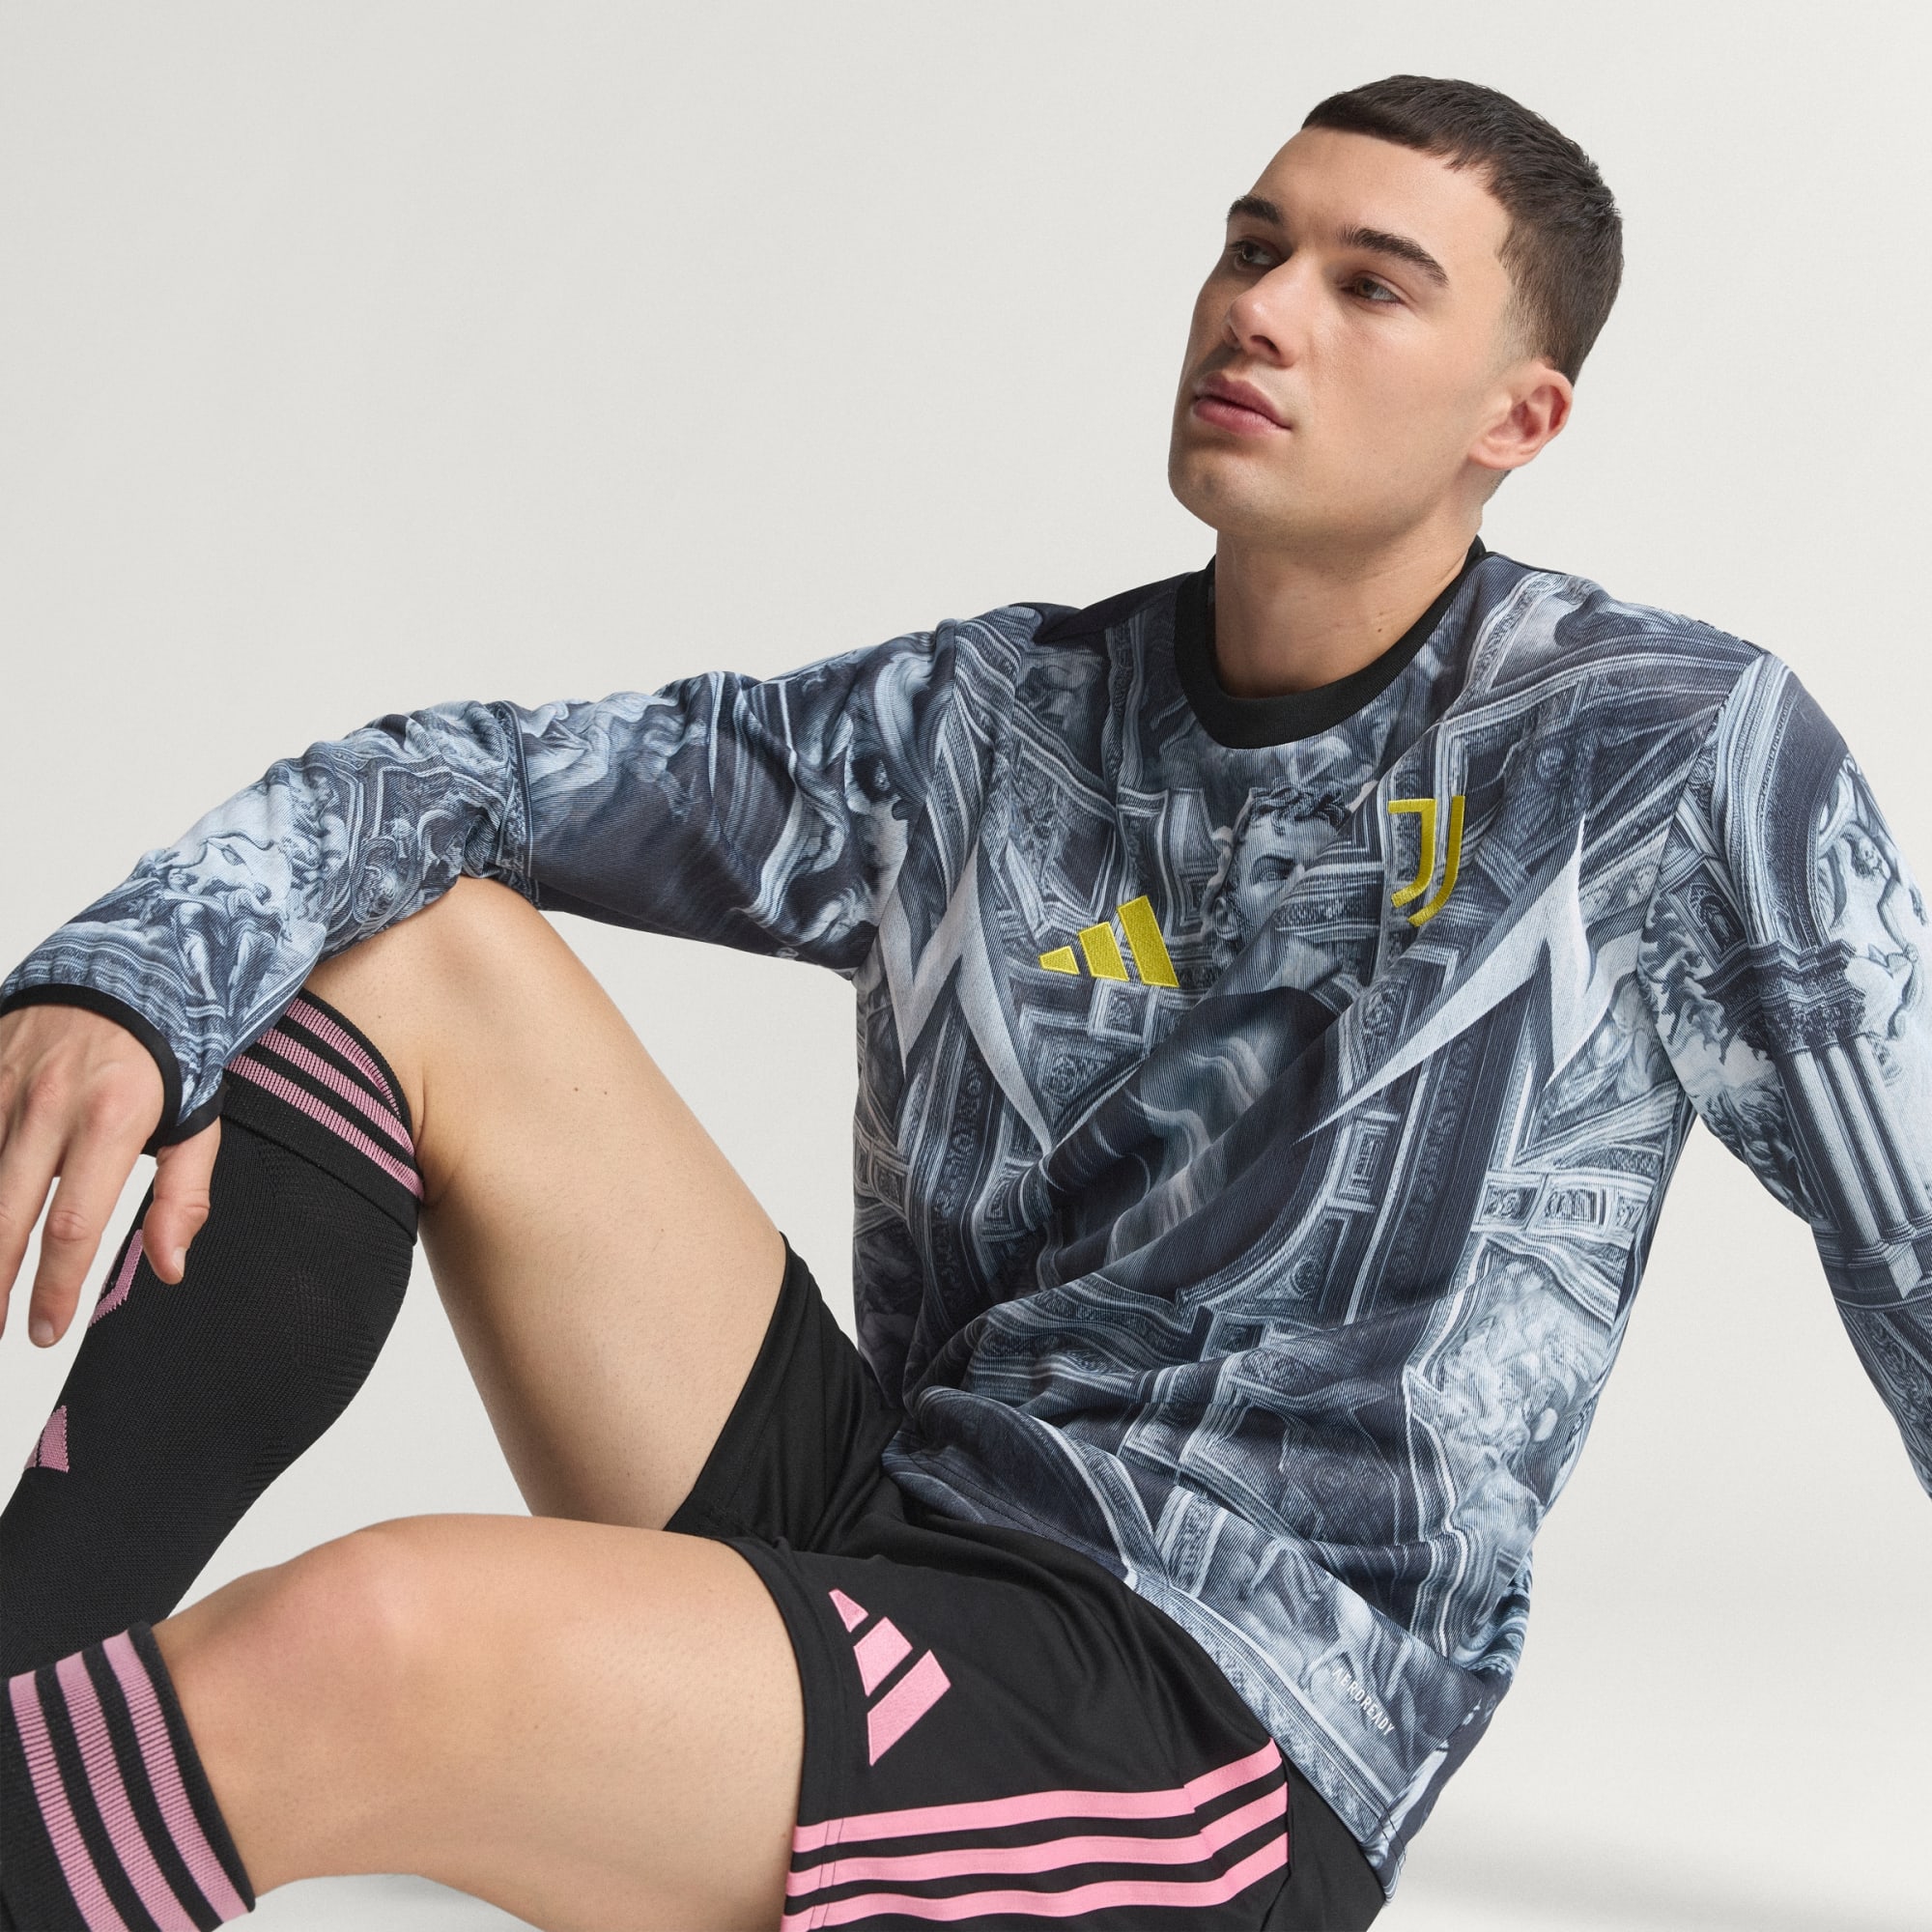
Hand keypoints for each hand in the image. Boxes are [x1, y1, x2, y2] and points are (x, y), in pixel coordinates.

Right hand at [0, 1003, 219, 1346]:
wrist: (131, 965)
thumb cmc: (170, 1053)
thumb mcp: (197, 1121)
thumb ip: (183, 1198)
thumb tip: (169, 1269)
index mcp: (111, 1120)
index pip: (73, 1224)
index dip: (54, 1287)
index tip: (46, 1331)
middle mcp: (49, 1104)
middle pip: (4, 1213)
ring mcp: (5, 1086)